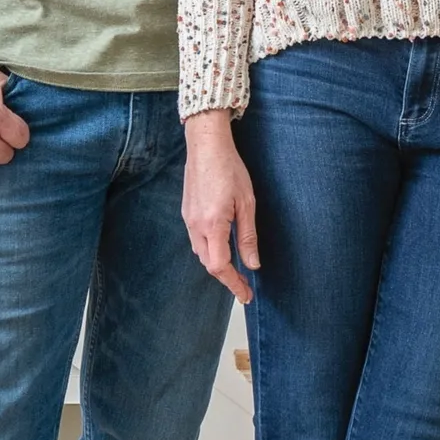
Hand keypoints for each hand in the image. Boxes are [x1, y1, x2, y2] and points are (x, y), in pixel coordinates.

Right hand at [182, 111, 258, 303]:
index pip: (220, 266)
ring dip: (217, 264)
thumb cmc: (229, 168)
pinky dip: (209, 250)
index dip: (233, 284)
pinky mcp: (187, 212)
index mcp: (212, 224)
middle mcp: (195, 225)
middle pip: (208, 263)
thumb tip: (252, 264)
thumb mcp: (246, 203)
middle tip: (245, 286)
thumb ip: (247, 236)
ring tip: (236, 270)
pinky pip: (196, 239)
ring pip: (201, 253)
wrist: (206, 145)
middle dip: (227, 277)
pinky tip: (222, 247)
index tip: (245, 295)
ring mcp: (188, 218)